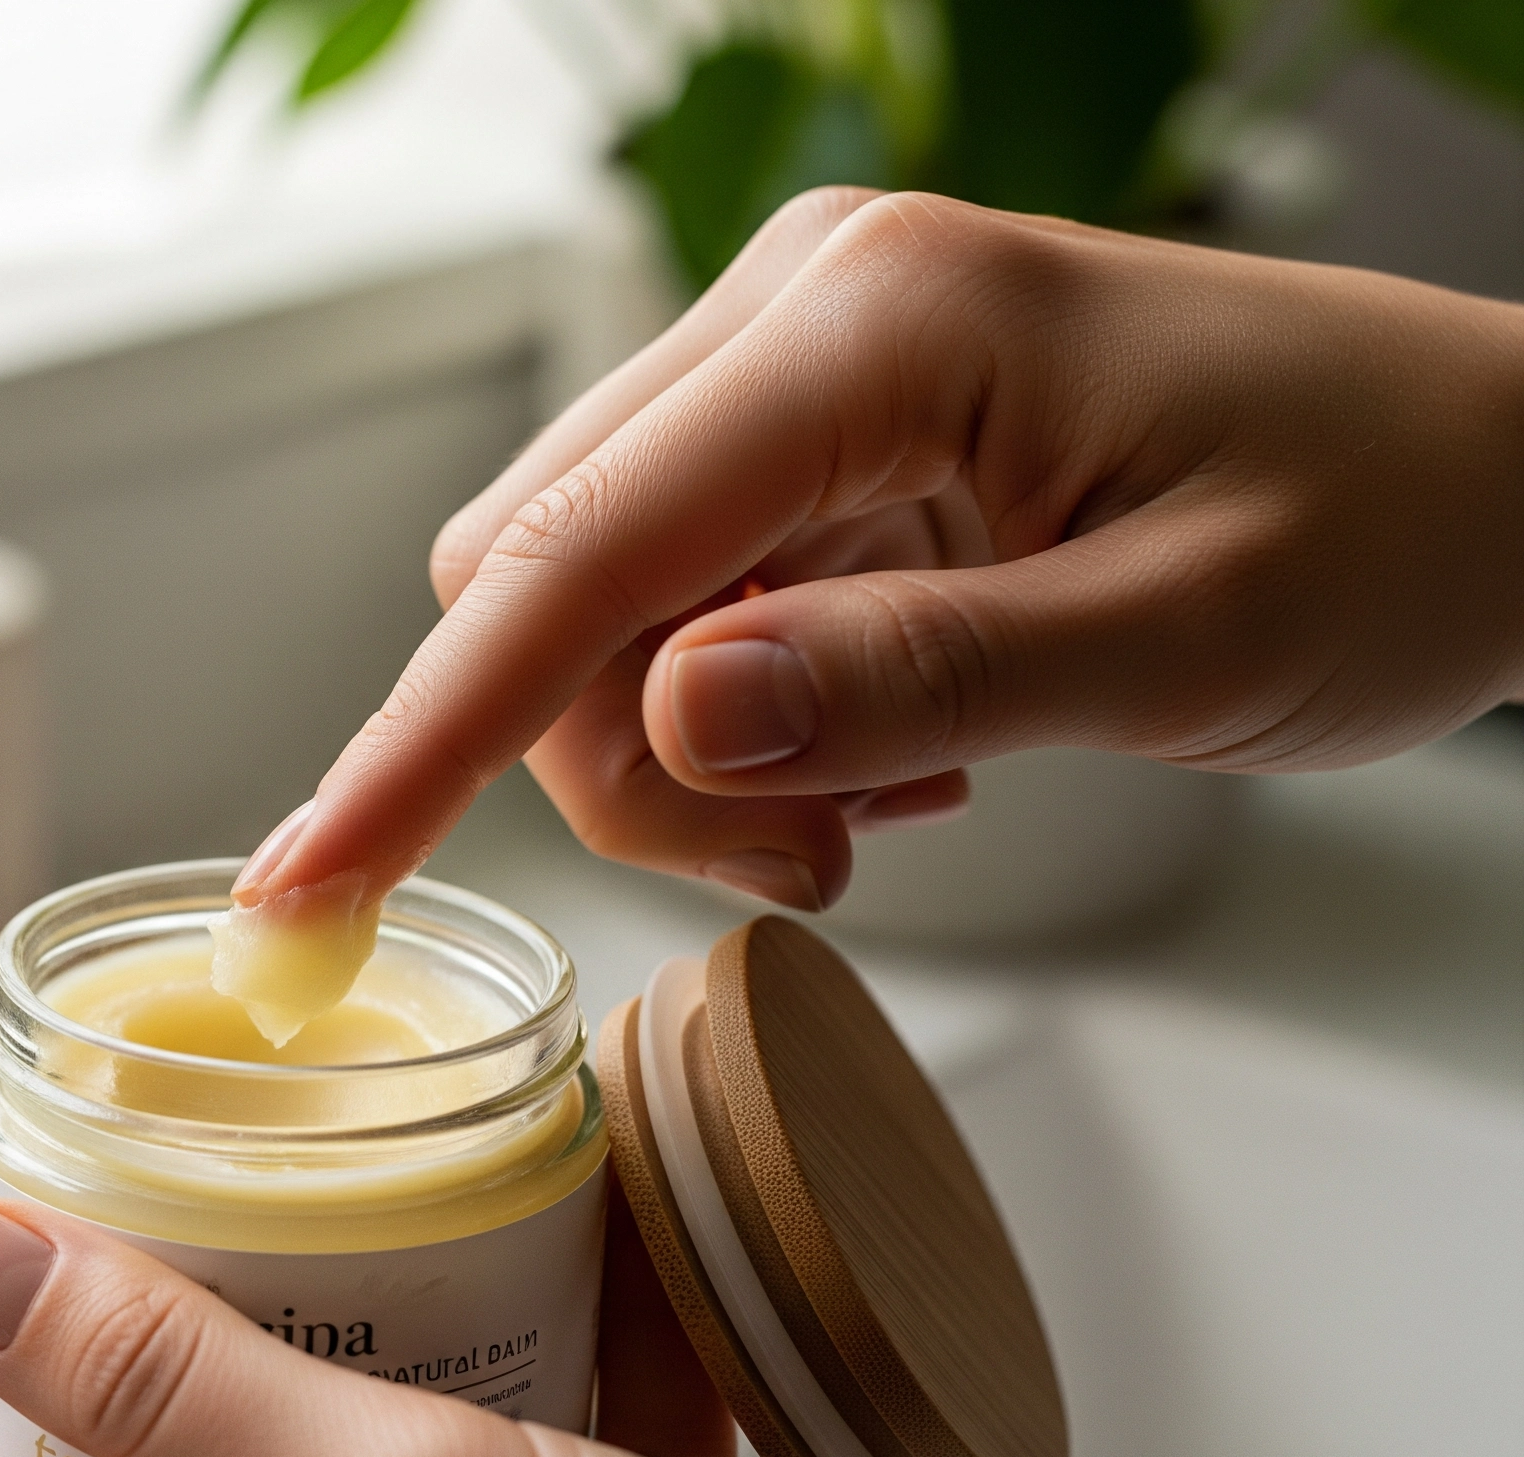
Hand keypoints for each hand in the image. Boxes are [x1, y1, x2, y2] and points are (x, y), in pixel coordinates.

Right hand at [232, 189, 1523, 914]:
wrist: (1501, 471)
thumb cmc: (1396, 522)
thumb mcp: (1185, 633)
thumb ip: (920, 671)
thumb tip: (674, 721)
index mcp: (875, 322)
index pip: (575, 551)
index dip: (425, 736)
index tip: (307, 890)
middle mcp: (800, 312)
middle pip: (544, 580)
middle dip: (615, 765)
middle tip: (810, 863)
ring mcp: (798, 370)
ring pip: (594, 607)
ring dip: (682, 758)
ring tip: (872, 815)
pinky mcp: (816, 437)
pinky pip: (681, 602)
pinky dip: (740, 719)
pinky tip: (889, 747)